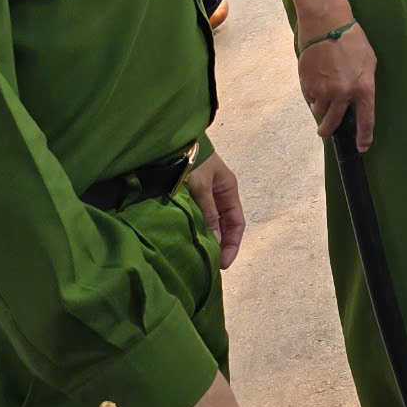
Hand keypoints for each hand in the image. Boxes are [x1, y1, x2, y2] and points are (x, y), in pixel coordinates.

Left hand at [186, 148, 246, 269]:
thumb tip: (215, 241)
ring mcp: (201, 196)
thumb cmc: (191, 160)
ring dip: (204, 239)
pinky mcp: (186, 197)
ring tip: (197, 257)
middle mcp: (217, 195)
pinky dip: (192, 231)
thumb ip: (208, 213)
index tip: (222, 263)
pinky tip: (186, 241)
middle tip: (208, 265)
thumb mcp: (201, 186)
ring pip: (207, 224)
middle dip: (218, 246)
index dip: (232, 244)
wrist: (169, 141)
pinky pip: (194, 219)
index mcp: (228, 190)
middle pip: (223, 226)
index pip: (236, 223)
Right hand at [298, 12, 377, 147]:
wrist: (326, 24)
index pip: (366, 121)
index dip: (364, 137)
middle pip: (333, 123)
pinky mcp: (308, 84)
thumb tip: (357, 99)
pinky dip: (312, 94)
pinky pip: (309, 98)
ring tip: (322, 93)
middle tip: (325, 132)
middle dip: (328, 130)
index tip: (362, 147)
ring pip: (319, 111)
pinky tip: (315, 80)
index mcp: (363, 88)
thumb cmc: (352, 40)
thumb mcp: (368, 62)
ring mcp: (323, 90)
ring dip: (320, 108)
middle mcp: (343, 93)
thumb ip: (364, 84)